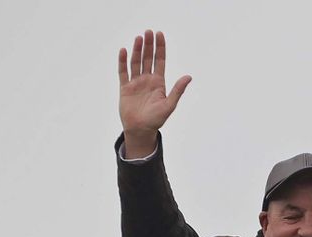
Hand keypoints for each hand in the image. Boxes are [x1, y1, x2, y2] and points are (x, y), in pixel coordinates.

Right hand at [118, 30, 191, 158]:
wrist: (141, 130)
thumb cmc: (156, 120)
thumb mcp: (169, 105)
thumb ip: (178, 90)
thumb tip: (188, 77)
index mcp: (158, 82)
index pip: (159, 61)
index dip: (160, 48)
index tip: (159, 34)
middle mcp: (147, 80)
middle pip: (148, 58)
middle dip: (149, 45)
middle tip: (148, 31)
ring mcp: (136, 83)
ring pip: (136, 62)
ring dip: (137, 50)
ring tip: (139, 38)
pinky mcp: (125, 88)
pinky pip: (123, 72)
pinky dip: (122, 61)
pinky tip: (124, 51)